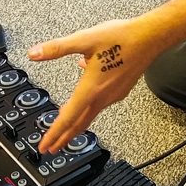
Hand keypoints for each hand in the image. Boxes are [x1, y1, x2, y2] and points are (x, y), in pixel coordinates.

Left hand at [27, 17, 159, 152]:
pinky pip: (101, 102)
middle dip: (64, 137)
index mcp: (91, 89)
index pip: (68, 118)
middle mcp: (103, 96)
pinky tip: (86, 93)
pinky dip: (89, 105)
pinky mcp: (121, 89)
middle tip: (53, 148)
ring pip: (91, 113)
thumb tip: (35, 53)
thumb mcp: (84, 39)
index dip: (54, 134)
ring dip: (77, 122)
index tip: (45, 146)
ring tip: (67, 125)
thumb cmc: (122, 38)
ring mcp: (114, 94)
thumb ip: (57, 48)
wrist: (149, 38)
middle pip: (80, 123)